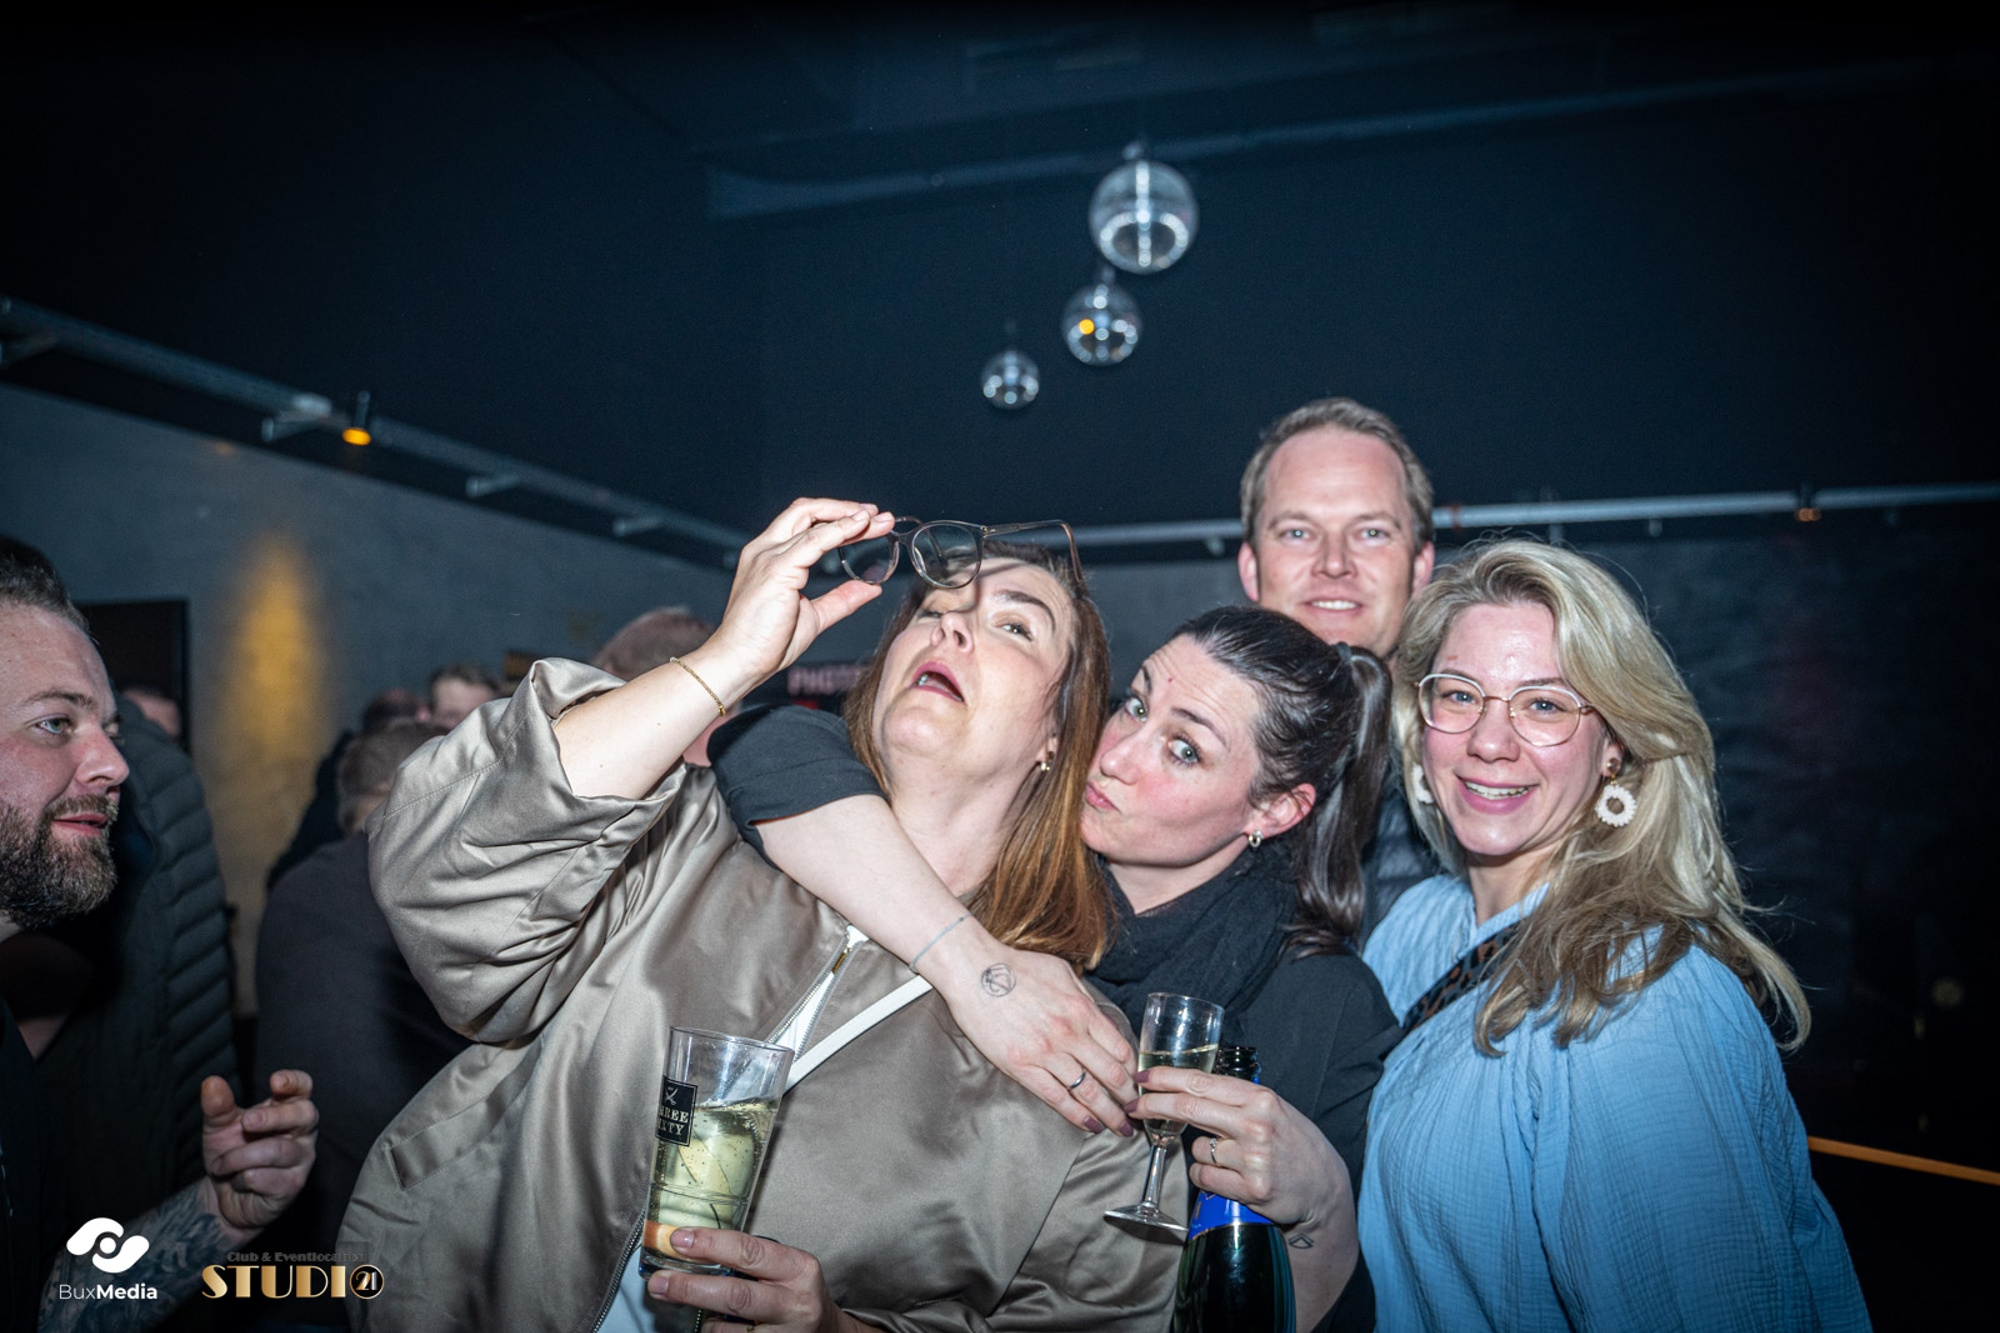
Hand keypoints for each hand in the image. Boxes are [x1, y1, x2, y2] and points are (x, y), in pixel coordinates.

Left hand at [198, 1070, 318, 1243]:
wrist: (224, 1196)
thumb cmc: (230, 1152)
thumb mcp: (218, 1127)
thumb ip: (218, 1106)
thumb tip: (212, 1082)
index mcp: (288, 1108)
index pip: (303, 1087)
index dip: (294, 1081)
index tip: (275, 1082)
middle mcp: (303, 1131)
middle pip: (304, 1114)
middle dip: (273, 1117)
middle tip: (246, 1121)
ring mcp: (302, 1158)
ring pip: (277, 1150)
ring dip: (239, 1158)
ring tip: (219, 1165)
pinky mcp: (293, 1185)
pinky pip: (266, 1177)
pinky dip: (241, 1179)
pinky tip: (237, 1181)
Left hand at [646, 1229, 858, 1332]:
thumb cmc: (796, 1293)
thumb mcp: (786, 1268)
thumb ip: (750, 1260)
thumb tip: (691, 1249)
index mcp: (799, 1268)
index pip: (749, 1251)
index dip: (710, 1244)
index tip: (678, 1240)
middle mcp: (795, 1303)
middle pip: (735, 1295)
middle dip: (691, 1287)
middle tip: (659, 1281)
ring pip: (727, 1330)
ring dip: (699, 1318)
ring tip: (687, 1304)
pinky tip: (712, 1325)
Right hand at [701, 499, 897, 692]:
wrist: (739, 662)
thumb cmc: (766, 643)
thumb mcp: (814, 616)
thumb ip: (841, 598)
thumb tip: (870, 588)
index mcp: (769, 557)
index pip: (805, 523)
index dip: (837, 517)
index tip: (867, 520)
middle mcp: (764, 549)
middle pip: (807, 511)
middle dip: (845, 508)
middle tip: (877, 514)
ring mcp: (768, 556)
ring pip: (812, 520)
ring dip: (849, 516)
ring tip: (878, 520)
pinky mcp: (776, 568)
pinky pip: (814, 540)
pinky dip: (839, 530)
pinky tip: (859, 527)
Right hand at [922, 932, 1138, 1134]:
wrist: (975, 972)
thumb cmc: (1017, 967)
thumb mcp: (1063, 973)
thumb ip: (1086, 1000)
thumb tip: (1104, 1023)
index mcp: (1082, 1010)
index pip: (1121, 1049)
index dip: (1134, 1071)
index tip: (1139, 1083)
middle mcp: (1069, 1034)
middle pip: (1111, 1075)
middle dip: (1129, 1098)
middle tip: (1138, 1113)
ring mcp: (1046, 1053)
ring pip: (1088, 1092)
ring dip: (1110, 1113)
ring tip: (1121, 1128)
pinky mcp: (1021, 1067)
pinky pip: (1056, 1097)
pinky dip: (1077, 1114)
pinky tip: (1090, 1125)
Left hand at [1130, 1066, 1348, 1229]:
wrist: (1325, 1188)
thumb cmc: (1295, 1144)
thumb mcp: (1273, 1109)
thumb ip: (1236, 1099)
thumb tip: (1189, 1087)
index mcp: (1260, 1098)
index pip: (1200, 1082)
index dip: (1165, 1078)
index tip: (1143, 1076)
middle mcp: (1255, 1124)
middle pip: (1188, 1107)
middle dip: (1153, 1105)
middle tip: (1135, 1107)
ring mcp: (1253, 1157)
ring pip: (1197, 1147)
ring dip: (1201, 1151)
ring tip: (1231, 1158)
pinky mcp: (1250, 1189)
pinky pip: (1205, 1176)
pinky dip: (1207, 1176)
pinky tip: (1228, 1176)